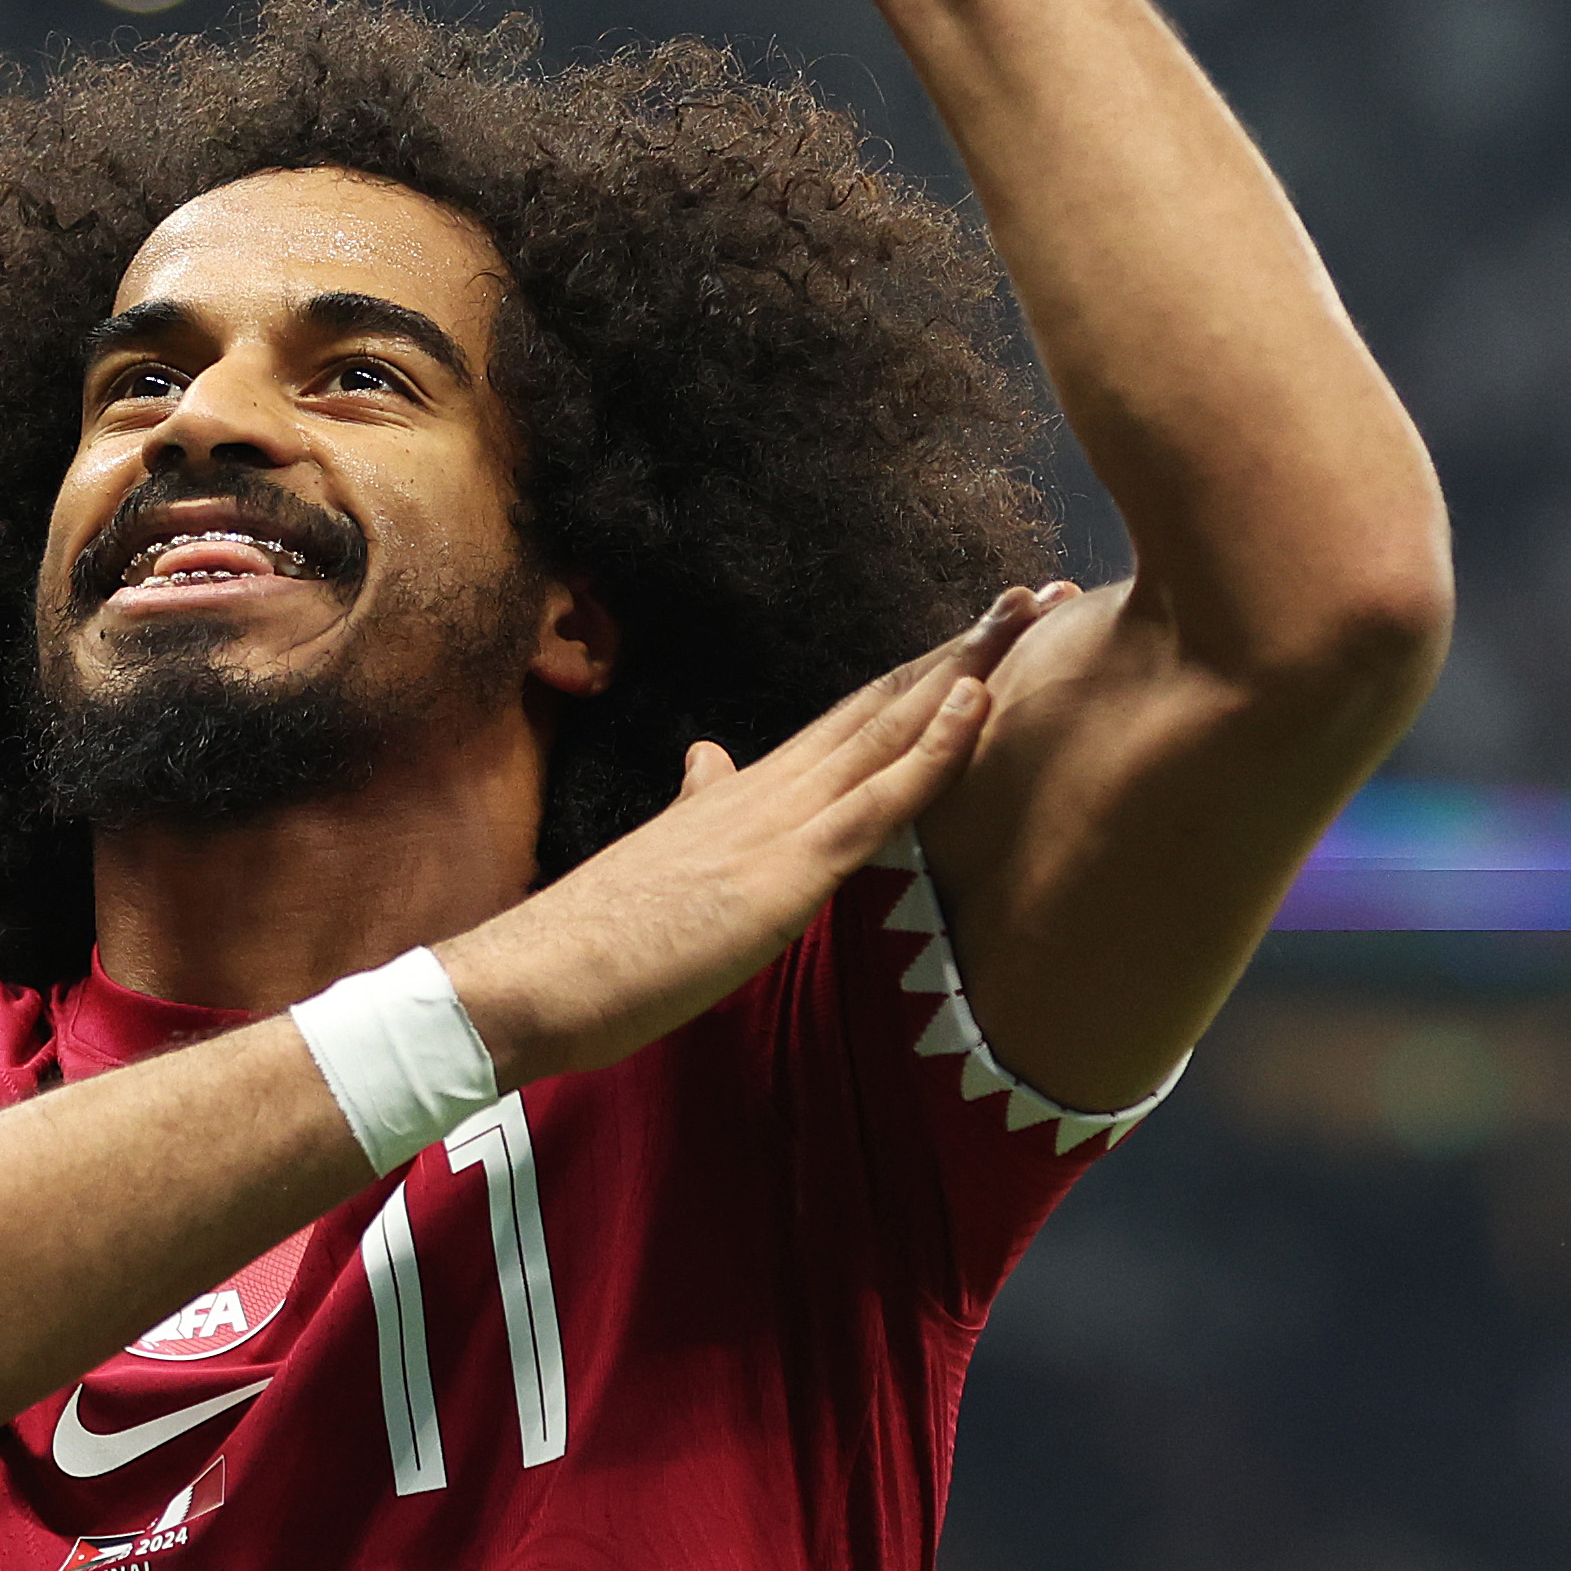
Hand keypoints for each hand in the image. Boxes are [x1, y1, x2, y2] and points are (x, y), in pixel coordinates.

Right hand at [436, 586, 1074, 1084]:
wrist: (532, 977)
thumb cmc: (595, 941)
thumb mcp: (663, 857)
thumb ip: (698, 805)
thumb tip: (710, 757)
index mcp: (747, 790)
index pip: (854, 717)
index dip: (922, 675)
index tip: (980, 636)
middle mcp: (770, 786)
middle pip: (885, 701)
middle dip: (964, 647)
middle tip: (1038, 593)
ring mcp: (780, 821)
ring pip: (893, 727)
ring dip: (970, 667)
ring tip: (1034, 610)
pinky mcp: (785, 870)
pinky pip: (878, 801)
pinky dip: (936, 747)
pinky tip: (981, 699)